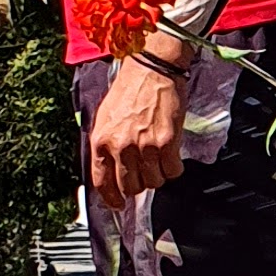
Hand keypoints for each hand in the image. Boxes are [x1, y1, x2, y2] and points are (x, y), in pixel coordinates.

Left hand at [88, 54, 187, 208]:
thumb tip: (112, 172)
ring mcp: (144, 146)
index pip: (103, 182)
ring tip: (158, 158)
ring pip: (154, 182)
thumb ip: (106, 146)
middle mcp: (121, 146)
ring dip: (158, 175)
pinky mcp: (167, 143)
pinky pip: (172, 171)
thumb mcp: (106, 118)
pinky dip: (174, 168)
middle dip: (139, 184)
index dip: (112, 198)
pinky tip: (171, 155)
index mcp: (101, 140)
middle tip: (144, 172)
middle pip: (131, 187)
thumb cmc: (129, 92)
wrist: (152, 71)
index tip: (119, 204)